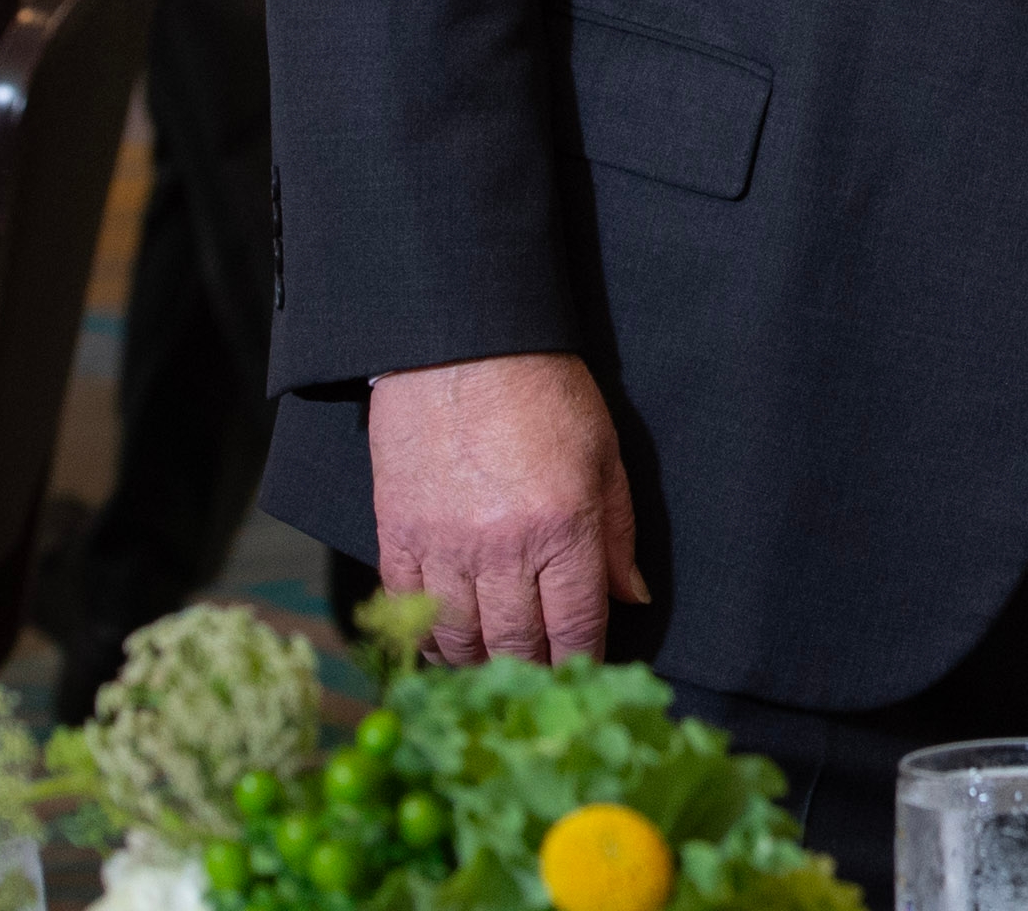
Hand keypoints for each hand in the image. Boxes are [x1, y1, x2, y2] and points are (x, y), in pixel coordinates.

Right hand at [366, 351, 647, 663]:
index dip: (581, 662)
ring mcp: (443, 547)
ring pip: (459, 639)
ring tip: (494, 668)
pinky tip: (445, 645)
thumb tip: (631, 596)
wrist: (458, 346)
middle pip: (516, 643)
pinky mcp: (396, 537)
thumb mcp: (604, 452)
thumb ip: (619, 532)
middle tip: (539, 682)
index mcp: (564, 528)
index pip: (576, 625)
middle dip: (532, 670)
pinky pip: (408, 611)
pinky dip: (428, 638)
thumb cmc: (542, 390)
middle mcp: (502, 549)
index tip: (584, 680)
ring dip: (479, 662)